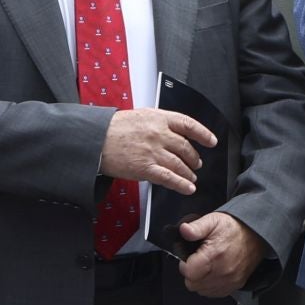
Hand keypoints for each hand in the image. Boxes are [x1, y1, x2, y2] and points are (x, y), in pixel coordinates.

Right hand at [99, 108, 215, 194]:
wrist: (93, 139)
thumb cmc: (114, 128)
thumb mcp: (141, 116)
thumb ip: (160, 122)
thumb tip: (177, 131)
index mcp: (159, 118)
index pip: (189, 125)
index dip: (203, 134)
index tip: (211, 141)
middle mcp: (159, 134)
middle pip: (186, 148)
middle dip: (194, 158)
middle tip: (196, 163)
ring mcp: (153, 151)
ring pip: (180, 164)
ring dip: (188, 173)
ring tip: (191, 177)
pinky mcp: (144, 168)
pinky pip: (169, 177)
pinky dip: (181, 184)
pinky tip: (188, 187)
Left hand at [176, 211, 266, 296]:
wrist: (257, 235)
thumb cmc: (234, 229)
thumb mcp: (213, 221)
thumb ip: (196, 227)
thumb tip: (184, 230)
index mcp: (214, 255)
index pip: (189, 273)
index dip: (185, 265)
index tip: (190, 258)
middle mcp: (223, 271)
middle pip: (193, 284)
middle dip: (192, 273)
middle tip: (198, 261)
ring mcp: (230, 280)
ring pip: (202, 290)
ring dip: (200, 281)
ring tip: (206, 267)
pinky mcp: (236, 284)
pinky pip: (214, 293)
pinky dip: (210, 286)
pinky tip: (213, 274)